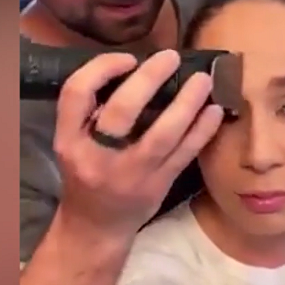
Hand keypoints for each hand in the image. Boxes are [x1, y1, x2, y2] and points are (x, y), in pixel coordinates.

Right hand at [53, 49, 223, 238]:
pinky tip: (215, 110)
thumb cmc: (86, 173)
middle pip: (121, 111)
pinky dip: (203, 130)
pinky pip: (185, 154)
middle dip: (148, 79)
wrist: (96, 227)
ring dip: (187, 103)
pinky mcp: (158, 186)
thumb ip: (91, 110)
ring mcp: (131, 173)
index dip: (102, 68)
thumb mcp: (72, 142)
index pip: (76, 93)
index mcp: (69, 139)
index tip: (128, 58)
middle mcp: (97, 156)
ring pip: (162, 134)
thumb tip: (136, 68)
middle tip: (170, 57)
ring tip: (203, 79)